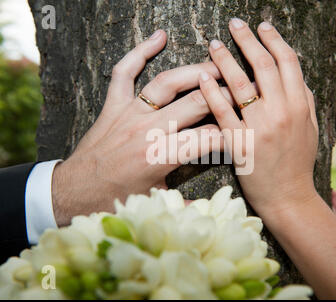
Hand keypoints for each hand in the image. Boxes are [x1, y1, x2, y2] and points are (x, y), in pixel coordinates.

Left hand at [52, 29, 231, 225]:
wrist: (73, 191)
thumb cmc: (114, 199)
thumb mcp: (154, 203)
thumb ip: (186, 205)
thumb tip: (211, 210)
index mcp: (160, 158)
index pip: (208, 138)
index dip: (232, 133)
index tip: (242, 129)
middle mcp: (147, 131)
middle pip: (196, 103)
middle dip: (224, 95)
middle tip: (242, 90)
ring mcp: (129, 114)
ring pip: (167, 83)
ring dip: (195, 71)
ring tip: (216, 64)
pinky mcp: (113, 105)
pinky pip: (124, 72)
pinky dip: (140, 52)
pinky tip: (158, 37)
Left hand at [199, 19, 318, 216]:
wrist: (287, 197)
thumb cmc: (298, 163)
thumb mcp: (310, 128)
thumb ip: (305, 100)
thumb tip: (296, 76)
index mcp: (300, 105)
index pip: (288, 62)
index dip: (274, 40)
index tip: (263, 26)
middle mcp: (281, 112)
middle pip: (263, 66)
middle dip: (248, 40)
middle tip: (234, 24)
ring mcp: (259, 127)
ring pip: (240, 85)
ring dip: (226, 60)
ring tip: (214, 44)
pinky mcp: (239, 143)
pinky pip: (222, 113)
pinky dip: (211, 93)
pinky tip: (202, 78)